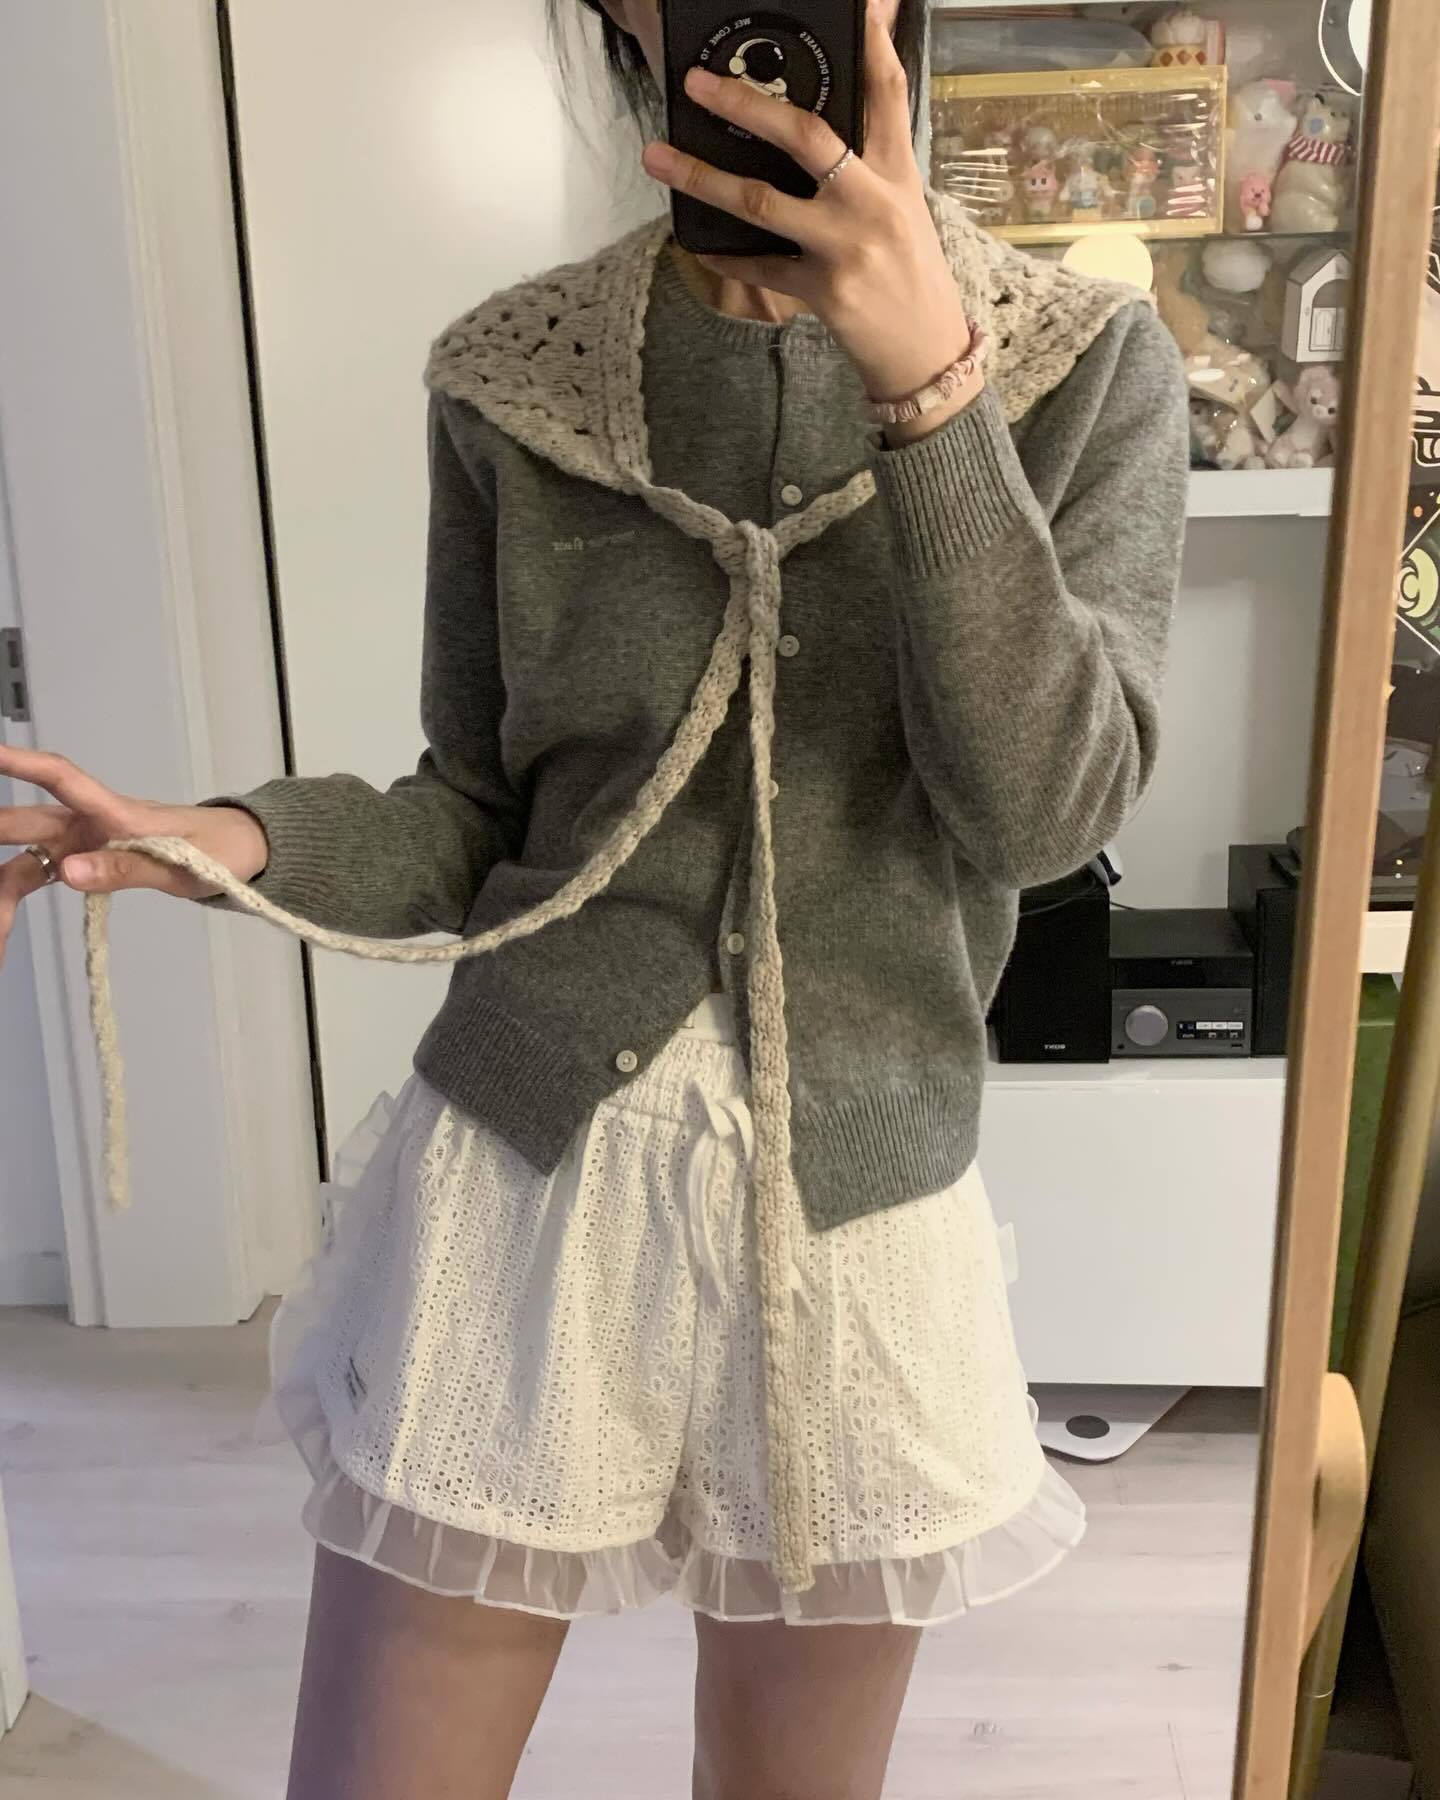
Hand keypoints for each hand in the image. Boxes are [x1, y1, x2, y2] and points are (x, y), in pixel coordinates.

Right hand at [0, 744, 267, 969]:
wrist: (242, 851)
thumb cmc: (221, 851)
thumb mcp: (184, 866)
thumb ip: (127, 869)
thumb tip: (67, 871)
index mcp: (120, 814)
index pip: (63, 779)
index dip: (22, 764)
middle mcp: (94, 823)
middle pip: (29, 821)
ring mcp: (89, 842)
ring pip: (30, 852)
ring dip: (4, 871)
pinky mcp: (91, 861)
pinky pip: (46, 873)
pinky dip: (19, 887)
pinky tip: (3, 910)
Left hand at [641, 0, 977, 434]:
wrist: (926, 351)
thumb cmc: (909, 274)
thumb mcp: (903, 206)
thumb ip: (869, 161)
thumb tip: (826, 129)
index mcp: (895, 173)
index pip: (886, 92)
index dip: (869, 42)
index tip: (855, 7)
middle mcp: (871, 202)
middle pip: (807, 136)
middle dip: (748, 104)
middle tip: (698, 83)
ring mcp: (846, 247)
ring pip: (762, 201)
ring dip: (702, 177)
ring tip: (658, 157)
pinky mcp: (824, 290)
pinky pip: (760, 265)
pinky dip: (725, 253)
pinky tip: (696, 241)